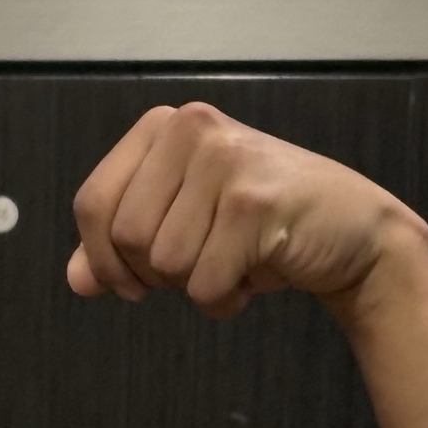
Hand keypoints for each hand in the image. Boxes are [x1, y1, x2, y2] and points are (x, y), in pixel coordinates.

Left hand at [67, 102, 418, 320]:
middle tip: (198, 267)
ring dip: (195, 286)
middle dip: (154, 274)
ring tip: (233, 264)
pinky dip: (223, 300)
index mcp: (165, 127)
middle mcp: (193, 130)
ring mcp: (226, 161)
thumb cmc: (260, 227)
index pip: (92, 203)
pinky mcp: (255, 202)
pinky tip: (254, 277)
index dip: (101, 258)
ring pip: (164, 262)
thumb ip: (120, 249)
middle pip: (125, 237)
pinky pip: (203, 283)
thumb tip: (76, 280)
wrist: (352, 231)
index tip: (131, 282)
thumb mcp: (182, 226)